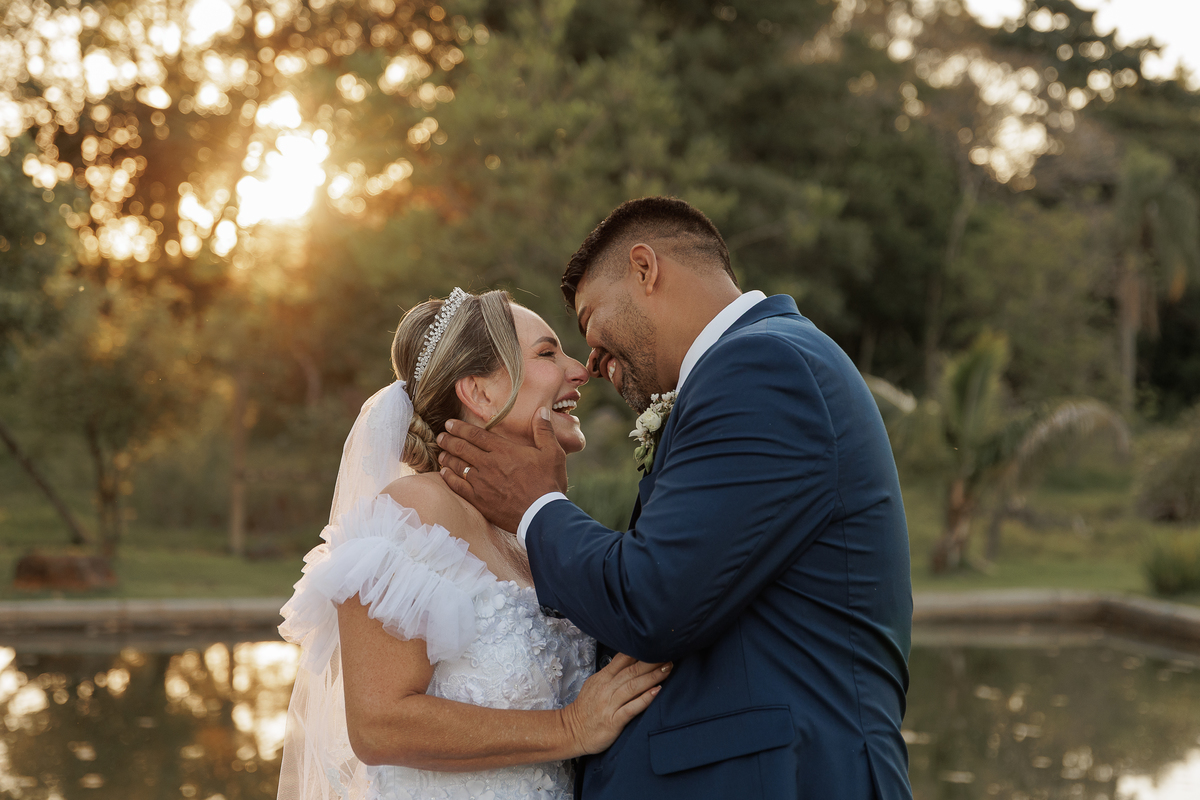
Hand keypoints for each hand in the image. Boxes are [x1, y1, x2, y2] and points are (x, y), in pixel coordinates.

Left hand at [438, 408, 567, 532]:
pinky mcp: (479, 500)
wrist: (542, 514)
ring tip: (440, 452)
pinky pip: (458, 486)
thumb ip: (544, 430)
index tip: (449, 424)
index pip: (476, 435)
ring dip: (447, 457)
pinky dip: (449, 477)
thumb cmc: (548, 483)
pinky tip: (444, 473)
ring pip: (458, 466)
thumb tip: (540, 411)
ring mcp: (481, 483)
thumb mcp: (553, 453)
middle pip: (462, 448)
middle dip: (449, 440)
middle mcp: (488, 464)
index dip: (460, 428)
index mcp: (504, 450)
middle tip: (440, 436)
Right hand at [561, 654, 670, 755]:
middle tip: (668, 654)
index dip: (640, 651)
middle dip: (652, 662)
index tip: (657, 646)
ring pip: (633, 686)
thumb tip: (630, 660)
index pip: (623, 659)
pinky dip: (645, 699)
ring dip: (652, 677)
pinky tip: (657, 691)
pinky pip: (631, 708)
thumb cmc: (586, 709)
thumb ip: (611, 673)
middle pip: (632, 671)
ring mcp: (609, 705)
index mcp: (602, 678)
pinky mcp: (613, 721)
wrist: (571, 732)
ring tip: (667, 669)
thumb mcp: (595, 685)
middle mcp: (606, 689)